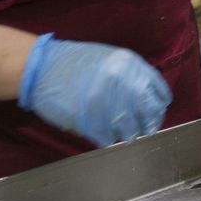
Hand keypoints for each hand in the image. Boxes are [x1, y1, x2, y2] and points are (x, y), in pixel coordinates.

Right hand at [18, 34, 171, 146]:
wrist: (41, 67)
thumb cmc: (76, 63)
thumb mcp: (110, 59)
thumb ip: (131, 76)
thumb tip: (148, 99)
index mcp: (129, 64)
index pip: (157, 92)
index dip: (158, 107)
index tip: (156, 114)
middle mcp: (121, 80)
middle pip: (147, 112)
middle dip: (148, 124)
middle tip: (144, 130)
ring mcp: (104, 100)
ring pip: (128, 128)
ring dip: (128, 134)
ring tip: (124, 135)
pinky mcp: (87, 119)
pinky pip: (107, 137)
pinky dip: (108, 140)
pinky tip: (106, 137)